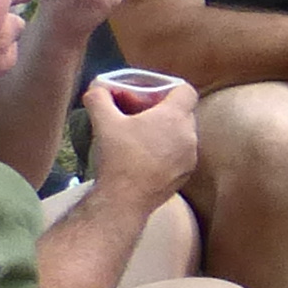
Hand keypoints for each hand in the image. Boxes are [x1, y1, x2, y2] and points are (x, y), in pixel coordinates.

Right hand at [79, 71, 199, 204]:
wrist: (125, 199)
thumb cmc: (118, 157)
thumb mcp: (104, 121)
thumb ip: (99, 98)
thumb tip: (97, 89)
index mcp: (175, 117)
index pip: (186, 90)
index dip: (168, 87)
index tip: (149, 94)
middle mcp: (189, 136)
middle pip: (182, 111)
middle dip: (161, 108)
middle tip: (138, 113)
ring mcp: (190, 157)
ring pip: (181, 134)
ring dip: (164, 130)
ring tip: (139, 135)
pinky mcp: (186, 175)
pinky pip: (180, 154)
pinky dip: (167, 150)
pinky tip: (145, 156)